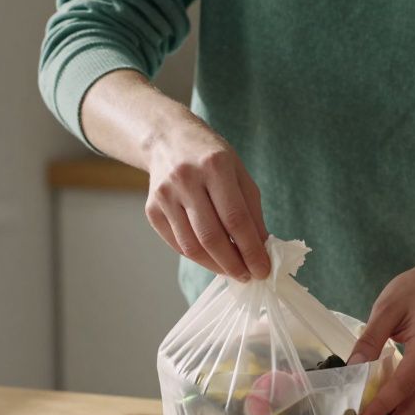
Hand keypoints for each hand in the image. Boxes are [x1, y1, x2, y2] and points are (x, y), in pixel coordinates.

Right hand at [144, 117, 270, 280]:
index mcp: (215, 166)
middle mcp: (186, 180)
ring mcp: (165, 195)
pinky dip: (198, 257)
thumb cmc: (211, 157)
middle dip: (233, 264)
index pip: (236, 219)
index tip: (263, 269)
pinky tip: (212, 258)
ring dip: (215, 266)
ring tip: (232, 270)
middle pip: (211, 237)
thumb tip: (261, 250)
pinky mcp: (151, 209)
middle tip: (248, 276)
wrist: (167, 139)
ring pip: (191, 246)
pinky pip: (177, 244)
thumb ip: (251, 211)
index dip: (251, 250)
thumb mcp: (239, 173)